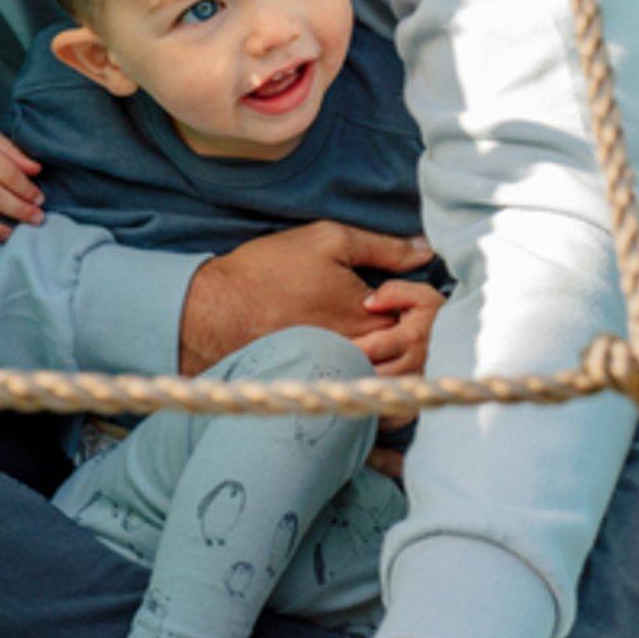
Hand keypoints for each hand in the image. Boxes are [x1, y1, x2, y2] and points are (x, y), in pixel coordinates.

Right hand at [178, 221, 432, 373]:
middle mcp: (358, 355)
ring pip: (389, 381)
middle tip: (408, 323)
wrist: (214, 311)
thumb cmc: (269, 271)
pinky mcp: (318, 389)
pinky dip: (370, 387)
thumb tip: (425, 250)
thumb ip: (383, 247)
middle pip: (411, 358)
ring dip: (396, 366)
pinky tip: (361, 367)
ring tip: (384, 343)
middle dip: (417, 341)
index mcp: (368, 318)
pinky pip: (360, 397)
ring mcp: (337, 376)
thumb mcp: (328, 240)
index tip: (413, 298)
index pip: (423, 323)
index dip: (424, 310)